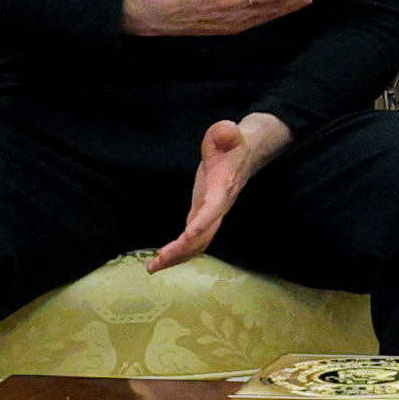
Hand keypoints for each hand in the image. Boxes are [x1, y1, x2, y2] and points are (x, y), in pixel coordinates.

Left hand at [148, 112, 292, 272]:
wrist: (245, 153)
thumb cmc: (232, 143)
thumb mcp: (228, 132)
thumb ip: (225, 132)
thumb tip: (225, 132)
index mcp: (223, 187)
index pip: (213, 208)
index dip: (202, 223)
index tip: (187, 235)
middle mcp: (219, 205)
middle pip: (205, 234)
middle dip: (183, 249)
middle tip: (159, 260)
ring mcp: (211, 213)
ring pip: (199, 243)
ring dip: (178, 257)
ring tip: (153, 267)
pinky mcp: (202, 215)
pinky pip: (193, 240)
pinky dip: (179, 253)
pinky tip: (161, 260)